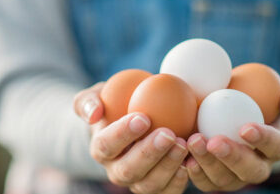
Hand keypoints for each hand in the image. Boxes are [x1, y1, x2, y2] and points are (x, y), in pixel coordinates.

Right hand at [73, 83, 188, 193]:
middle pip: (128, 170)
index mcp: (101, 149)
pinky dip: (178, 181)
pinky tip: (189, 163)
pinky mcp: (158, 188)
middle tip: (168, 134)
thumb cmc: (118, 104)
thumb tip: (94, 114)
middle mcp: (117, 171)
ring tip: (183, 145)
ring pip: (149, 184)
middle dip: (148, 154)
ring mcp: (138, 182)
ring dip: (167, 166)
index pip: (106, 145)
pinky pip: (167, 192)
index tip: (143, 118)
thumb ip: (89, 101)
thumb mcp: (100, 96)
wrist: (136, 122)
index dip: (122, 134)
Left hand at [185, 83, 279, 191]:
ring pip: (225, 180)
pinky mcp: (214, 178)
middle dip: (233, 158)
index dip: (264, 139)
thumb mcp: (279, 88)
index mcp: (277, 145)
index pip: (277, 146)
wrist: (233, 107)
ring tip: (193, 142)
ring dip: (208, 164)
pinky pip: (206, 182)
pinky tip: (184, 157)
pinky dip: (195, 172)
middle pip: (251, 171)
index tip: (245, 128)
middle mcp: (259, 166)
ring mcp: (236, 176)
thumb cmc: (258, 96)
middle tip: (214, 141)